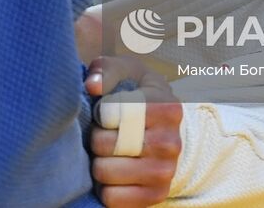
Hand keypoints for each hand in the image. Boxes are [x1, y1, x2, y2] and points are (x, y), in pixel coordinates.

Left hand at [85, 56, 182, 207]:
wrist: (162, 132)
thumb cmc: (137, 96)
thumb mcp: (127, 72)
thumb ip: (106, 70)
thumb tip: (92, 86)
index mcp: (167, 107)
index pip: (115, 113)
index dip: (100, 112)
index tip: (104, 111)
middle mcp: (172, 142)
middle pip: (106, 144)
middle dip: (95, 137)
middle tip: (102, 133)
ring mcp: (166, 172)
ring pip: (106, 172)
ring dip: (96, 163)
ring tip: (105, 153)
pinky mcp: (156, 196)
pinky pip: (113, 198)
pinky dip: (103, 188)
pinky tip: (112, 174)